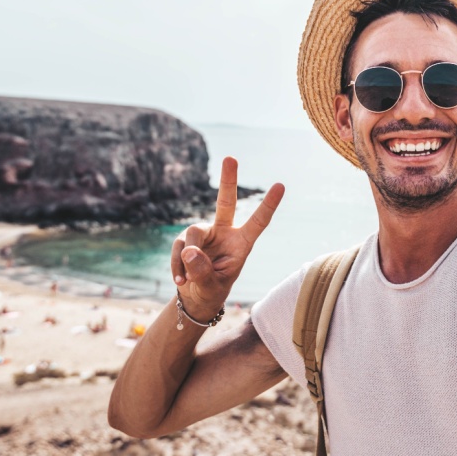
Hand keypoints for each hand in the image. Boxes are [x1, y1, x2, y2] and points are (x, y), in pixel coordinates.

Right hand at [170, 157, 284, 315]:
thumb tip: (189, 251)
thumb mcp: (212, 286)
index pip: (258, 222)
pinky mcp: (185, 239)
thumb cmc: (212, 290)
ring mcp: (204, 234)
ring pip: (193, 234)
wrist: (196, 297)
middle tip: (231, 158)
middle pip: (226, 203)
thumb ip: (203, 271)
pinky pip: (179, 248)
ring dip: (188, 258)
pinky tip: (180, 281)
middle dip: (228, 180)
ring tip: (188, 279)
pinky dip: (176, 266)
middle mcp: (224, 232)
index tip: (280, 185)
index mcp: (241, 243)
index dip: (268, 204)